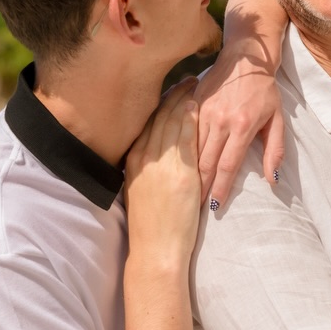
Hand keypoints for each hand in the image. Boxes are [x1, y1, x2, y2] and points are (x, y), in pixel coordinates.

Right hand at [125, 77, 202, 268]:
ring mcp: (161, 165)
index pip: (147, 124)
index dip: (159, 105)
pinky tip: (196, 105)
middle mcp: (144, 159)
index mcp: (134, 162)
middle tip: (186, 79)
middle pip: (158, 118)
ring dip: (183, 100)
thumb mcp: (141, 192)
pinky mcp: (180, 174)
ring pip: (171, 123)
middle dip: (172, 95)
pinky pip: (184, 139)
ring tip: (194, 84)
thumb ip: (147, 171)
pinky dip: (189, 119)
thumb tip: (153, 158)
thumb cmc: (152, 228)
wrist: (157, 251)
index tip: (169, 90)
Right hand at [194, 44, 285, 207]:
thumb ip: (275, 150)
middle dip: (200, 187)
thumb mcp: (277, 120)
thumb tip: (273, 180)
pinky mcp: (193, 105)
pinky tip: (175, 166)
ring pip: (191, 150)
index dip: (220, 188)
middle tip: (193, 207)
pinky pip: (183, 133)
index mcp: (243, 126)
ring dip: (188, 172)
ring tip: (183, 192)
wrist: (245, 59)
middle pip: (205, 162)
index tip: (215, 206)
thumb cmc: (264, 91)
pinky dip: (180, 152)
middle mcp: (220, 120)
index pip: (228, 165)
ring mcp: (204, 112)